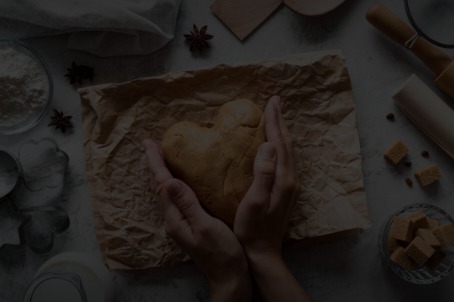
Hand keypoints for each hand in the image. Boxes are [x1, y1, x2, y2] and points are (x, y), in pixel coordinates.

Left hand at [143, 139, 251, 301]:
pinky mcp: (189, 224)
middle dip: (156, 165)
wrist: (229, 277)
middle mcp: (174, 219)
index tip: (149, 143)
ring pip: (168, 192)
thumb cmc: (222, 254)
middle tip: (153, 145)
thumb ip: (187, 204)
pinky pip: (178, 198)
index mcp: (175, 218)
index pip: (161, 184)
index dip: (155, 163)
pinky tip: (182, 180)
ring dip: (163, 173)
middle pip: (160, 187)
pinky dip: (175, 183)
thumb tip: (169, 181)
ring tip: (164, 157)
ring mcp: (181, 223)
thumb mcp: (205, 226)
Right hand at [234, 95, 299, 258]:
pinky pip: (284, 160)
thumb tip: (268, 145)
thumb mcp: (254, 202)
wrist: (263, 252)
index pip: (279, 143)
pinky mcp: (285, 191)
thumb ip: (263, 174)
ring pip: (287, 151)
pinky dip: (280, 145)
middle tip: (274, 102)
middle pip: (287, 144)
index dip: (275, 121)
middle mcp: (290, 180)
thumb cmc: (252, 229)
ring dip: (281, 132)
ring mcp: (290, 186)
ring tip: (275, 117)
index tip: (271, 102)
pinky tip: (273, 144)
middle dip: (280, 121)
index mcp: (283, 179)